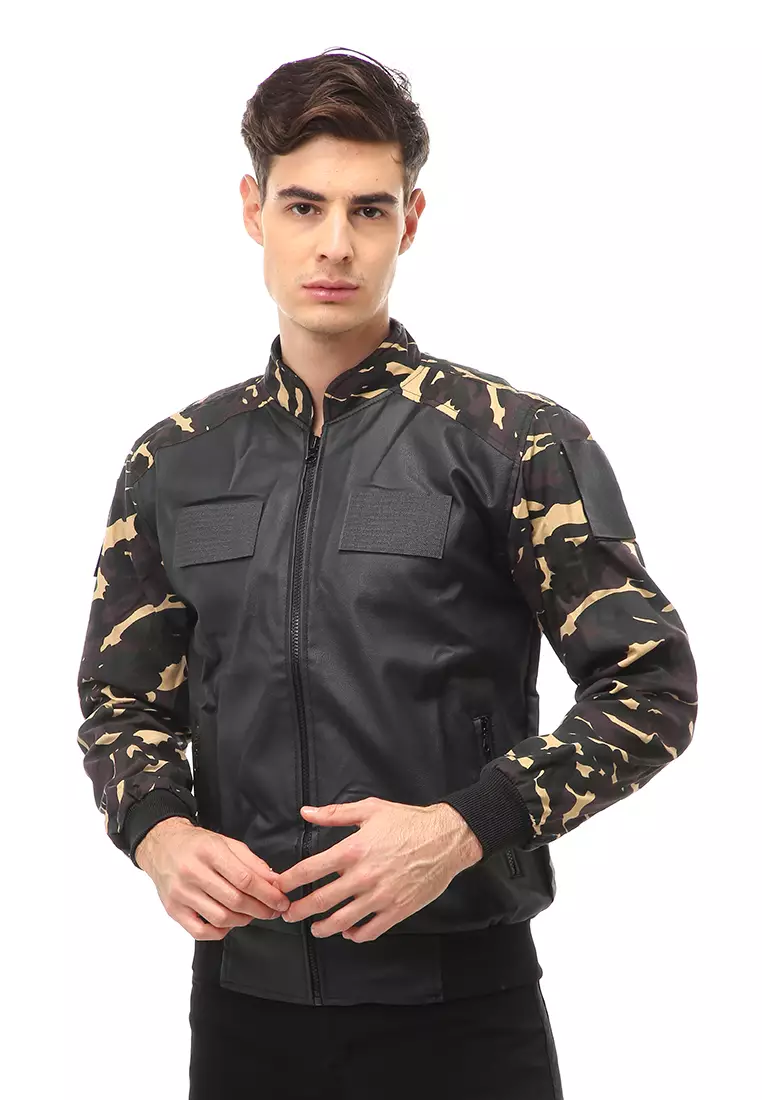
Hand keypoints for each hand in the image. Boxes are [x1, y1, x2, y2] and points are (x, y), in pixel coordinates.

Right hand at [135, 817, 290, 939]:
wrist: (162, 846)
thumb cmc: (197, 844)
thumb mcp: (227, 843)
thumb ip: (252, 863)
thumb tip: (274, 882)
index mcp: (210, 852)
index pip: (245, 879)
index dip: (267, 894)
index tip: (281, 900)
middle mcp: (193, 873)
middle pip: (235, 900)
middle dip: (260, 909)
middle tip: (273, 911)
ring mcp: (181, 894)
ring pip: (220, 918)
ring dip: (243, 920)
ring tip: (252, 914)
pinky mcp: (173, 910)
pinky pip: (200, 931)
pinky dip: (219, 931)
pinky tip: (228, 922)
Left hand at [273, 798, 482, 942]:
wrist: (446, 838)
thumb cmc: (408, 821)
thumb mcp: (370, 809)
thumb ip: (335, 814)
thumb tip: (306, 813)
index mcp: (353, 850)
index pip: (311, 869)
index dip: (290, 880)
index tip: (280, 885)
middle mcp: (363, 876)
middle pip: (321, 900)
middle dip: (300, 910)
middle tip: (289, 914)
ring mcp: (381, 896)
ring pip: (343, 921)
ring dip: (323, 927)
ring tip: (316, 928)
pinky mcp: (397, 909)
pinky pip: (371, 930)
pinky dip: (356, 935)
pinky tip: (349, 932)